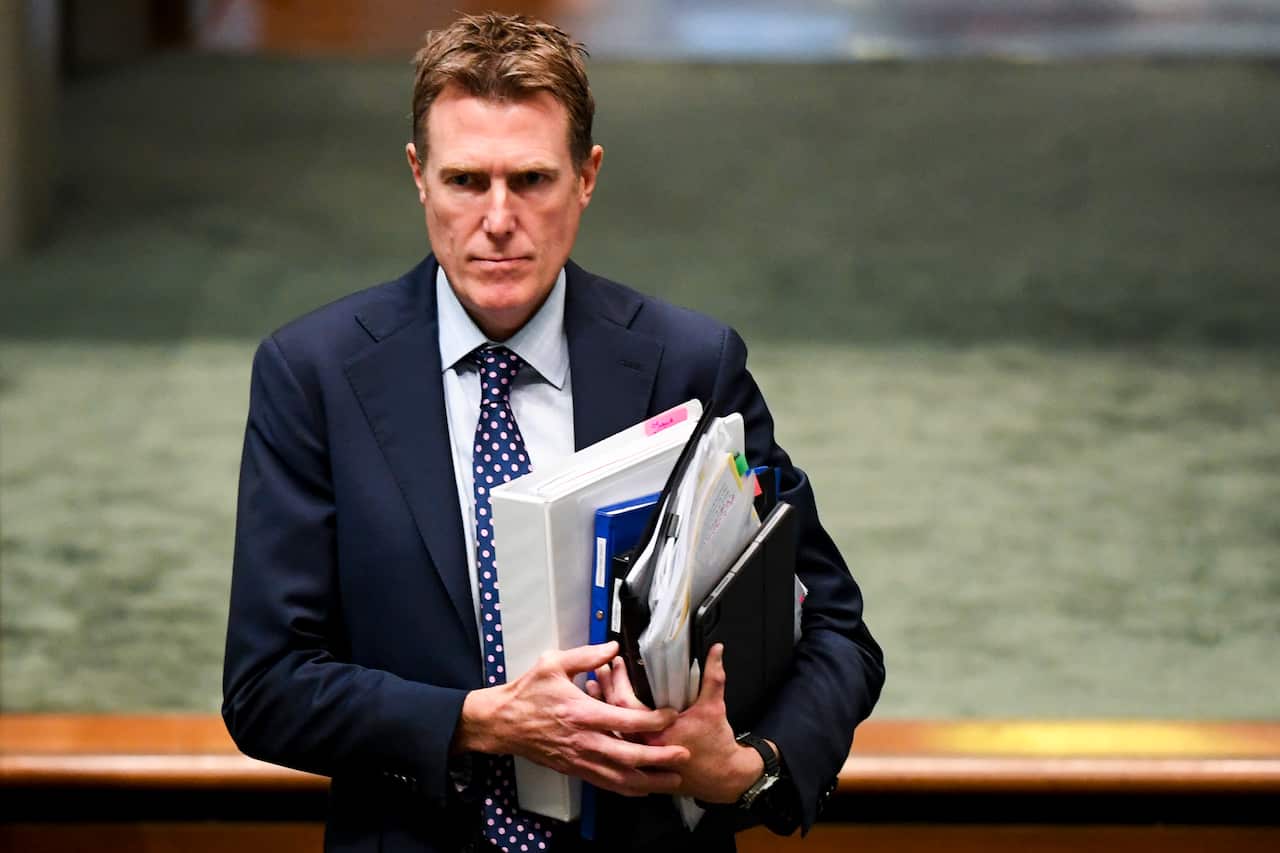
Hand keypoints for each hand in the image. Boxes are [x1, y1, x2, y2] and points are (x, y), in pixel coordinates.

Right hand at [454, 641, 688, 796]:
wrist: (502, 722)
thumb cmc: (527, 692)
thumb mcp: (553, 663)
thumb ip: (586, 655)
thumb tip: (612, 646)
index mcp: (582, 713)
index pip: (626, 720)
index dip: (653, 720)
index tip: (671, 715)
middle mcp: (583, 740)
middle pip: (629, 756)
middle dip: (659, 758)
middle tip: (683, 756)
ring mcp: (578, 759)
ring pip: (619, 777)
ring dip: (648, 780)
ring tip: (672, 779)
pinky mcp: (573, 769)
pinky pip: (604, 784)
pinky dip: (626, 789)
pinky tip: (642, 789)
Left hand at [594, 645, 762, 803]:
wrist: (722, 779)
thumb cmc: (716, 746)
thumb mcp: (714, 707)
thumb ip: (713, 676)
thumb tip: (716, 650)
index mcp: (656, 734)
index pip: (625, 704)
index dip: (618, 681)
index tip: (616, 662)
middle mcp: (642, 747)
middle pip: (611, 717)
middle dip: (605, 689)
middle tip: (599, 668)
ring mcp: (639, 758)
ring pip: (611, 730)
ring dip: (602, 707)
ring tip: (593, 684)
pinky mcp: (641, 763)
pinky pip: (617, 742)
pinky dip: (609, 725)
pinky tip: (602, 713)